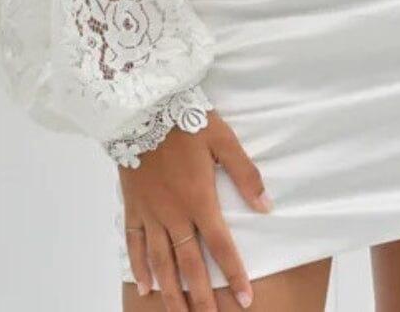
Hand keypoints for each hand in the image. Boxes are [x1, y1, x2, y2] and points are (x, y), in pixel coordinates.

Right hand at [120, 109, 272, 308]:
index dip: (234, 275)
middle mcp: (174, 213)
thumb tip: (267, 206)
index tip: (245, 300)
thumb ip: (245, 174)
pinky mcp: (133, 204)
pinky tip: (146, 287)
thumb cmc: (184, 119)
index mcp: (199, 199)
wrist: (141, 106)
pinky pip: (134, 242)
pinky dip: (139, 267)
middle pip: (189, 264)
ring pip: (161, 261)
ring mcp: (151, 212)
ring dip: (171, 292)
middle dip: (201, 298)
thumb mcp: (223, 139)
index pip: (221, 246)